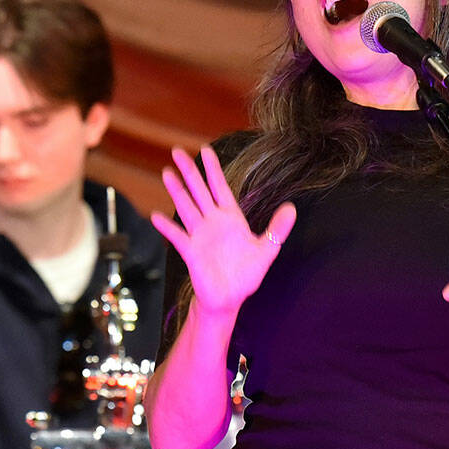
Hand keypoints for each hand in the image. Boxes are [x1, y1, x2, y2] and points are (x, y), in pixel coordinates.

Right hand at [151, 146, 295, 316]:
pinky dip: (167, 227)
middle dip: (189, 171)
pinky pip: (177, 236)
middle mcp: (213, 222)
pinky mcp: (191, 251)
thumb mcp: (267, 249)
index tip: (205, 149)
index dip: (213, 169)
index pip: (220, 187)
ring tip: (167, 173)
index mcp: (231, 218)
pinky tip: (157, 216)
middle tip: (177, 151)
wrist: (230, 298)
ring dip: (177, 191)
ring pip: (186, 207)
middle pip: (199, 191)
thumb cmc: (246, 275)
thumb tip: (291, 208)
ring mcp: (200, 235)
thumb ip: (277, 229)